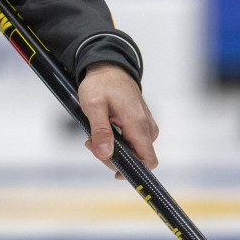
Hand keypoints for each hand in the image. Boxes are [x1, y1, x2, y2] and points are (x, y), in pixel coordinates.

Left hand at [77, 62, 158, 177]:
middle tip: (90, 143)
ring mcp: (145, 125)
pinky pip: (132, 141)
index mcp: (138, 124)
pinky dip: (116, 141)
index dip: (135, 171)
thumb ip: (100, 131)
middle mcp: (147, 127)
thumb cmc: (100, 84)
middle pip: (137, 158)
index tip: (115, 172)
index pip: (148, 160)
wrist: (108, 67)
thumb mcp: (93, 106)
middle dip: (112, 157)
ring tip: (93, 135)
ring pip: (133, 151)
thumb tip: (106, 154)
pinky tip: (102, 131)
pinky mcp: (140, 124)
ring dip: (112, 149)